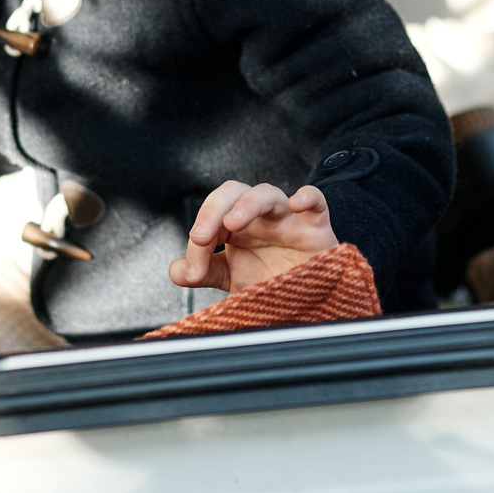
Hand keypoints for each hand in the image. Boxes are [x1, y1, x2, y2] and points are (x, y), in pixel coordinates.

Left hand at [170, 180, 337, 292]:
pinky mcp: (317, 226)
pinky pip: (316, 199)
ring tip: (232, 222)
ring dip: (247, 204)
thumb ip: (206, 271)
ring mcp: (288, 218)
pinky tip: (296, 202)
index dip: (198, 238)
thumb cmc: (272, 281)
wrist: (310, 300)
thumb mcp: (234, 279)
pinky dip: (307, 196)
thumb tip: (176, 270)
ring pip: (267, 193)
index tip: (193, 271)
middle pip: (232, 192)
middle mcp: (259, 217)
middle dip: (212, 210)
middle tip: (200, 237)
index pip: (210, 215)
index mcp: (236, 225)